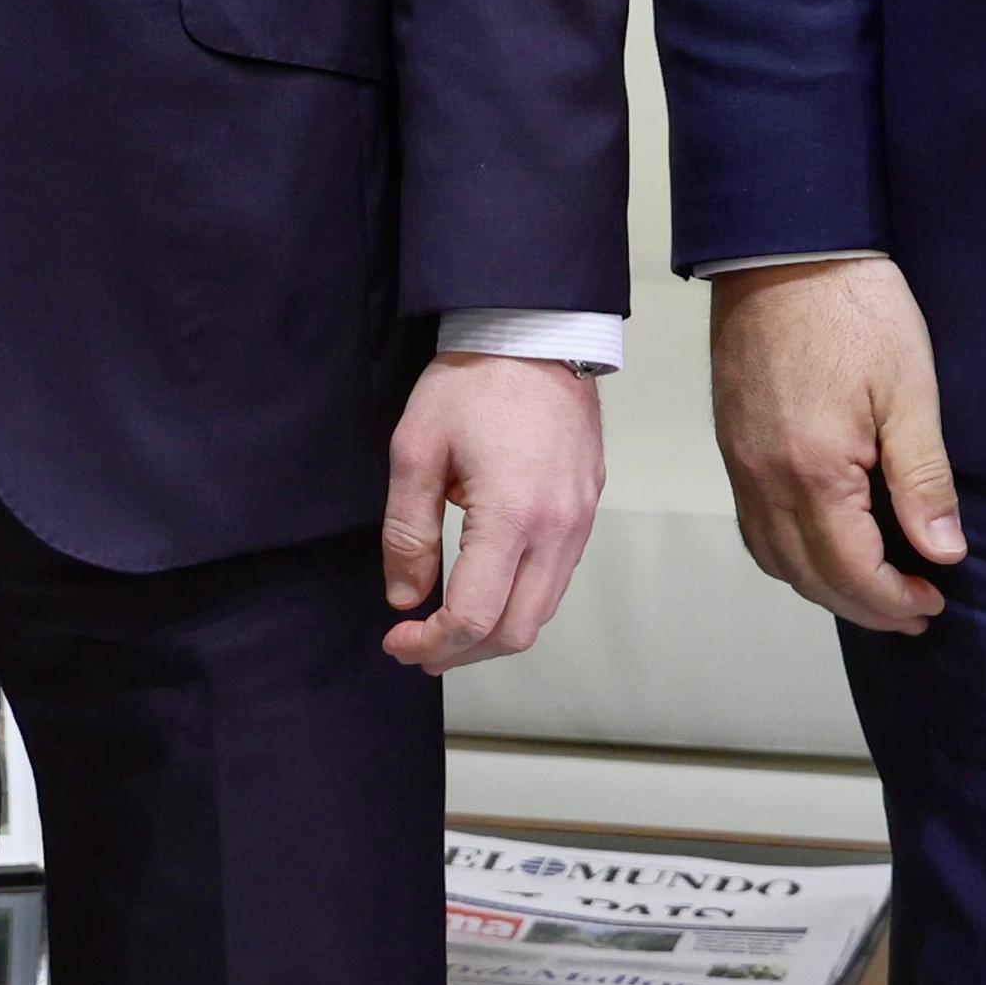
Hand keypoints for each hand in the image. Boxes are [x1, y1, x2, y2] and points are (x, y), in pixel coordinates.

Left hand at [379, 352, 604, 671]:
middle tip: (419, 646)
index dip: (431, 644)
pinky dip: (520, 600)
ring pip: (542, 612)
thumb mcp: (416, 449)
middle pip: (516, 631)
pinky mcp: (588, 507)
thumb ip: (406, 532)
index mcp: (513, 516)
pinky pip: (558, 579)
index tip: (397, 640)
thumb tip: (405, 598)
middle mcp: (558, 529)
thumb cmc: (472, 382)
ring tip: (448, 626)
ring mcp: (580, 521)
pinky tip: (487, 586)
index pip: (475, 617)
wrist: (536, 331)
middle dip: (463, 653)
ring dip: (494, 632)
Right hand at [710, 256, 961, 635]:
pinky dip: (789, 554)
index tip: (935, 602)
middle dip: (864, 606)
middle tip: (914, 610)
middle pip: (809, 576)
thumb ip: (923, 478)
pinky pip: (753, 526)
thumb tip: (943, 552)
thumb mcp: (909, 390)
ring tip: (872, 586)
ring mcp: (740, 463)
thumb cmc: (855, 309)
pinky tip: (822, 542)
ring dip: (823, 585)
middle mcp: (764, 479)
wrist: (783, 247)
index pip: (851, 571)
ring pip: (773, 558)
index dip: (895, 601)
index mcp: (813, 471)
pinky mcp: (731, 443)